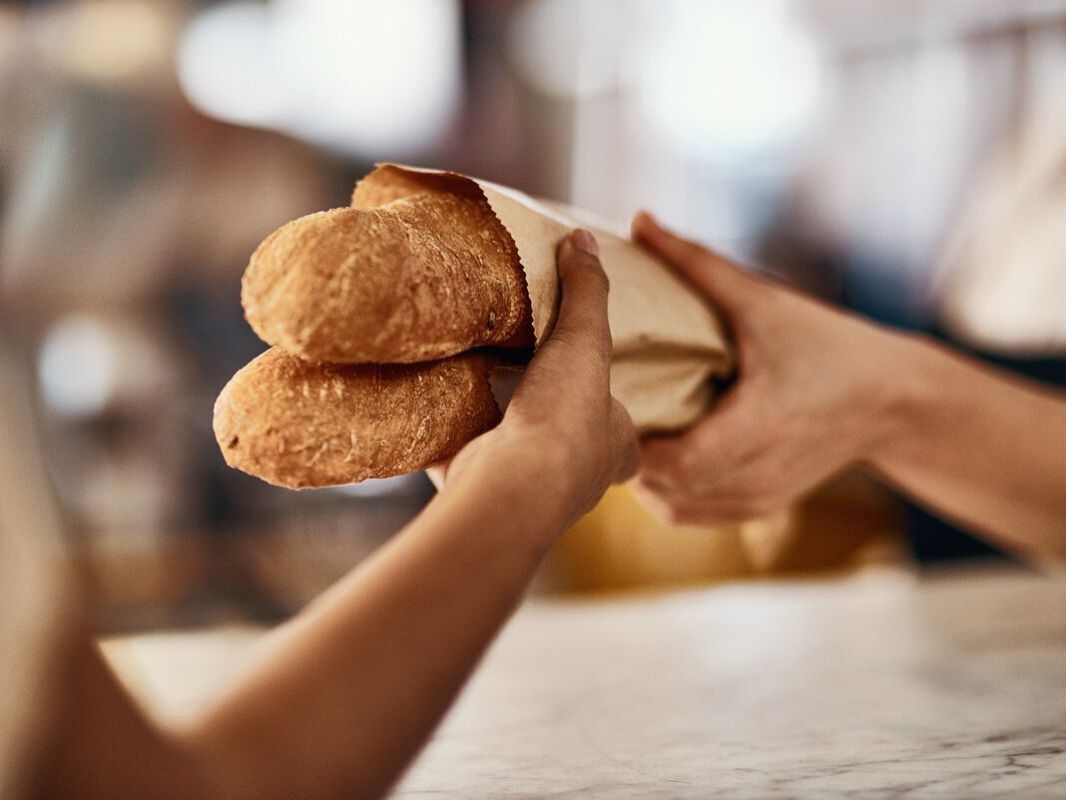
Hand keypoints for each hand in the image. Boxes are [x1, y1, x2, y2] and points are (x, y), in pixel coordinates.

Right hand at [430, 229, 637, 529]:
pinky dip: (449, 439)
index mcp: (616, 448)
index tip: (589, 387)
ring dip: (498, 428)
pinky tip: (433, 407)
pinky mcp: (478, 493)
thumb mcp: (584, 340)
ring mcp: (527, 493)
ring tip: (476, 382)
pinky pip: (463, 461)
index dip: (613, 410)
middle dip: (548, 417)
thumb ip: (586, 291)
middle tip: (525, 379)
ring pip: (515, 456)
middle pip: (567, 444)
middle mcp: (577, 480)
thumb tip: (584, 239)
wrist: (511, 487)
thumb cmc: (565, 418)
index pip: (624, 430)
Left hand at [631, 212, 909, 525]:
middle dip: (629, 455)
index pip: (678, 464)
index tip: (610, 407)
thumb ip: (698, 264)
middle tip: (603, 414)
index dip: (635, 444)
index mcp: (758, 424)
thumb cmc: (830, 347)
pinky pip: (695, 515)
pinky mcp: (761, 506)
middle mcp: (757, 472)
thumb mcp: (764, 303)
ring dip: (645, 478)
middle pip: (665, 489)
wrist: (894, 401)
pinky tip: (657, 456)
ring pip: (674, 509)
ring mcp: (759, 498)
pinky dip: (669, 492)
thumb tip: (640, 221)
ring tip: (627, 433)